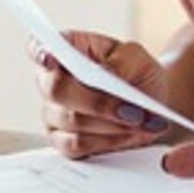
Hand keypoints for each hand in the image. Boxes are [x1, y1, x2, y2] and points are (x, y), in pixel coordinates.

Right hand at [30, 30, 172, 158]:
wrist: (155, 108)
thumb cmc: (140, 75)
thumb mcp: (138, 59)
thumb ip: (122, 62)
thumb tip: (105, 74)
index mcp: (68, 50)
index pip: (39, 47)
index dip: (39, 51)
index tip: (49, 57)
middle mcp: (53, 81)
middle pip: (55, 89)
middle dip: (97, 100)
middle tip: (131, 108)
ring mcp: (55, 113)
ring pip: (71, 120)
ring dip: (110, 122)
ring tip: (138, 119)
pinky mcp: (62, 142)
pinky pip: (76, 145)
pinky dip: (105, 140)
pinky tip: (126, 133)